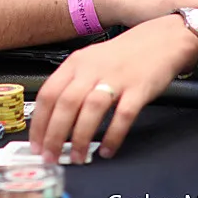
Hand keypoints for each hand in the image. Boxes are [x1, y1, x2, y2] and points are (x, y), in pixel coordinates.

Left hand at [28, 15, 197, 162]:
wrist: (161, 39)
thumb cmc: (123, 55)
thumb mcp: (90, 61)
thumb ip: (72, 84)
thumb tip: (52, 118)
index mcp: (76, 63)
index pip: (48, 94)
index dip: (39, 122)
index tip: (36, 144)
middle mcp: (93, 69)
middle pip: (66, 104)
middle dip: (54, 135)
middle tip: (51, 156)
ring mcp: (117, 78)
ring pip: (91, 110)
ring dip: (80, 138)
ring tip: (78, 157)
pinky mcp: (139, 89)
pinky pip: (123, 116)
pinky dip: (113, 136)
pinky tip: (107, 150)